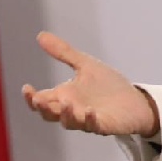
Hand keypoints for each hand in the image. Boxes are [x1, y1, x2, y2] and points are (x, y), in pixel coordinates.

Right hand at [22, 31, 158, 136]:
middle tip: (37, 99)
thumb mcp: (85, 65)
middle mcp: (72, 110)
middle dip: (42, 108)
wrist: (134, 100)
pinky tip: (90, 111)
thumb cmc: (108, 85)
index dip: (31, 97)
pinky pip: (93, 126)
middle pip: (49, 114)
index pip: (41, 100)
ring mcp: (86, 120)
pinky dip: (90, 120)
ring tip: (66, 101)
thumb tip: (40, 34)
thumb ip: (64, 53)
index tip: (27, 87)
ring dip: (65, 114)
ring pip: (69, 122)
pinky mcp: (103, 125)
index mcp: (64, 96)